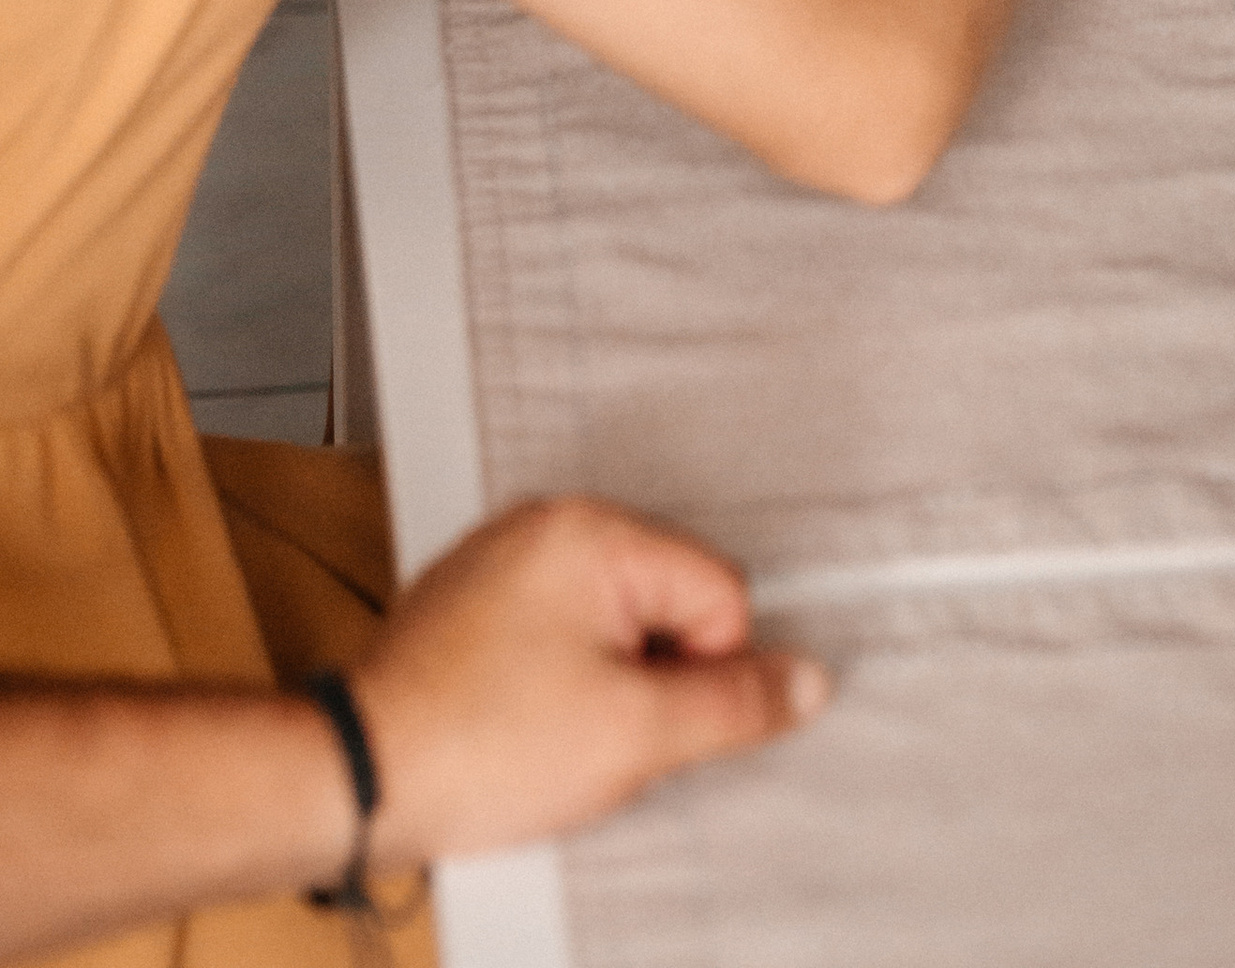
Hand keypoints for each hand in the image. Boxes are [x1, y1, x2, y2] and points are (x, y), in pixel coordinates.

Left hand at [355, 498, 824, 869]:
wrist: (355, 780)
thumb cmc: (475, 748)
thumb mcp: (633, 735)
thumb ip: (735, 703)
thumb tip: (807, 680)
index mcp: (593, 532)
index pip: (717, 593)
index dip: (702, 677)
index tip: (646, 724)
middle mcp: (546, 525)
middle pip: (665, 603)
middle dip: (649, 680)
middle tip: (593, 735)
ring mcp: (502, 561)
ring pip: (610, 626)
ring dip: (603, 686)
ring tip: (546, 737)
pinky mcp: (470, 604)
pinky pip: (554, 636)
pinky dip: (552, 684)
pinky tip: (517, 728)